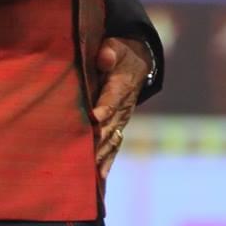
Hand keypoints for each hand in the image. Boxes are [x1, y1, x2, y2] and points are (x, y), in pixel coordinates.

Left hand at [91, 36, 150, 175]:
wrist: (139, 64)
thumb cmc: (120, 53)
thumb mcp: (116, 47)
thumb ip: (109, 52)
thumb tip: (104, 57)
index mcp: (121, 86)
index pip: (111, 99)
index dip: (103, 109)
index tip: (93, 119)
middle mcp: (123, 107)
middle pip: (111, 124)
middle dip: (99, 138)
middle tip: (86, 151)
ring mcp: (122, 120)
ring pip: (112, 139)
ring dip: (102, 154)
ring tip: (91, 170)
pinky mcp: (119, 128)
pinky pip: (114, 146)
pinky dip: (107, 161)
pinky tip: (99, 177)